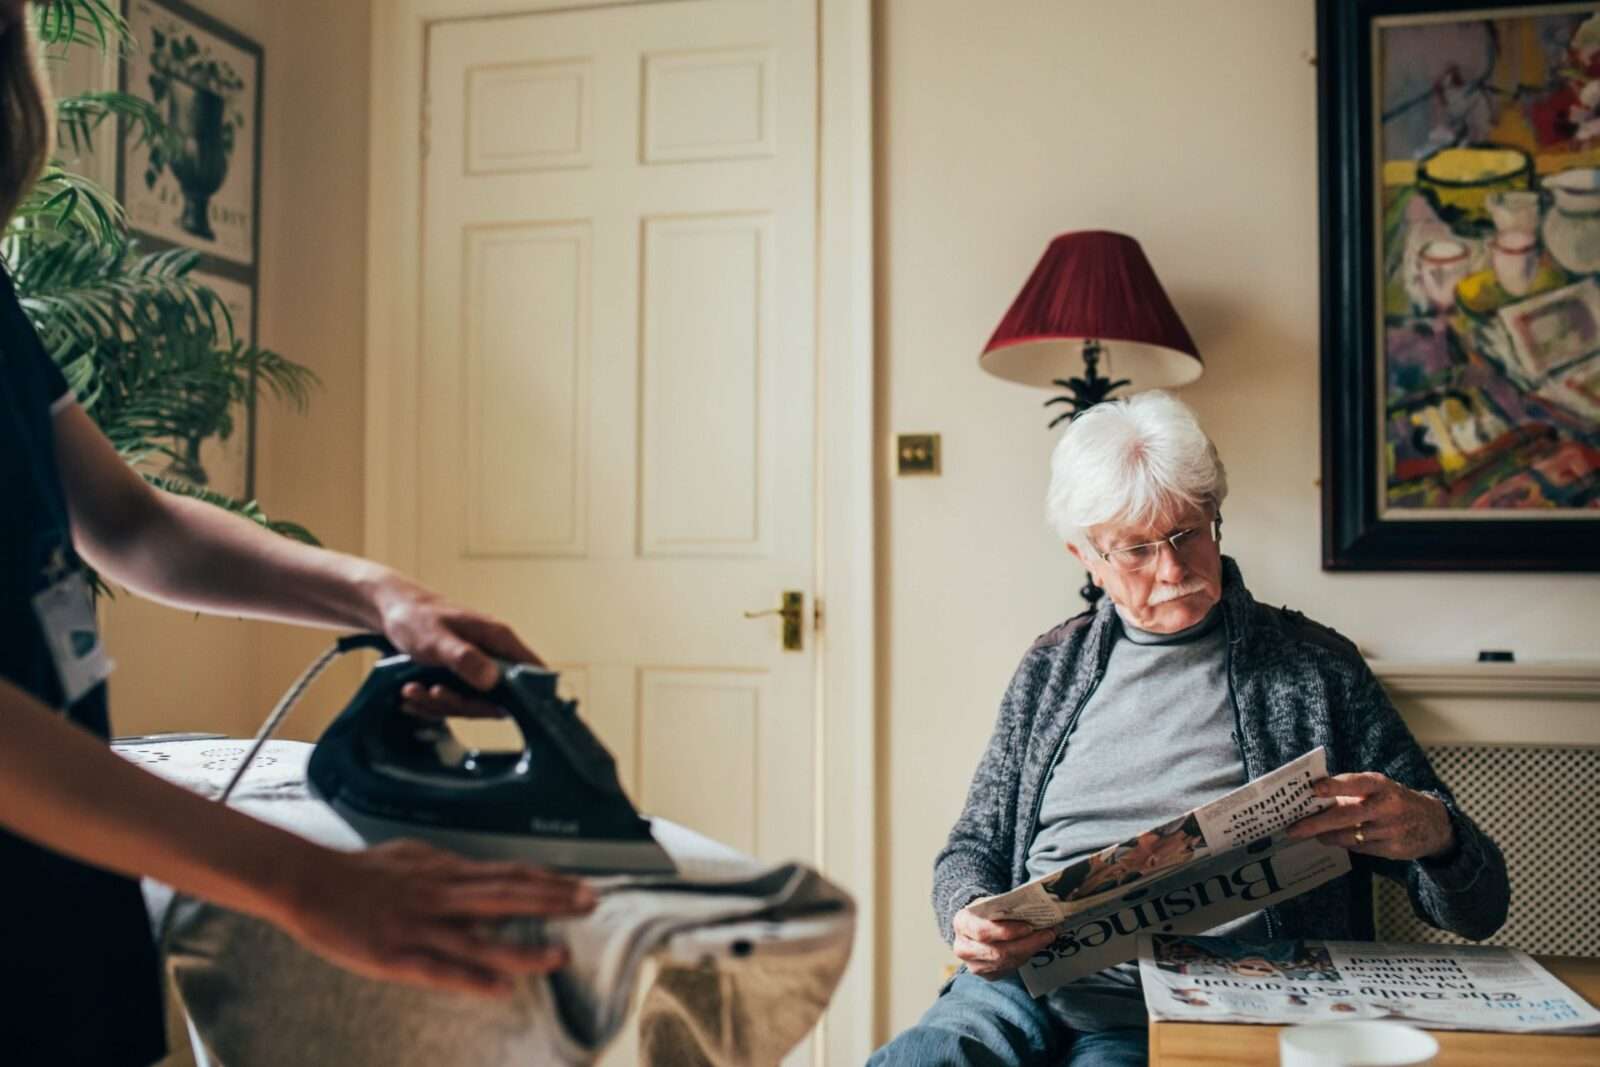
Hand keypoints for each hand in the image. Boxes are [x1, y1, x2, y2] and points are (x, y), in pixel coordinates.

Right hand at [276, 840, 596, 996]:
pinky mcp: (395, 955)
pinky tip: (501, 989)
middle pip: (505, 897)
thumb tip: (481, 871)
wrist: (309, 882)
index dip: (547, 881)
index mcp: (445, 873)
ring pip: (480, 939)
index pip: (508, 875)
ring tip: (559, 955)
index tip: (581, 885)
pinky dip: (472, 979)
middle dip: (551, 902)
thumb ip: (449, 867)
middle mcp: (440, 896)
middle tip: (591, 904)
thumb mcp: (413, 856)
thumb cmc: (361, 871)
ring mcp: (419, 926)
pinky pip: (440, 970)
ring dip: (522, 949)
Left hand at [372, 574, 543, 716]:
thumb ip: (464, 658)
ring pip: (472, 704)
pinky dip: (431, 704)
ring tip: (412, 690)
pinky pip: (454, 703)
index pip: (533, 671)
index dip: (530, 694)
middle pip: (498, 698)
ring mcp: (478, 668)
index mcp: (499, 639)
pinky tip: (412, 692)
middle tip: (433, 693)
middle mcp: (494, 656)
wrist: (392, 611)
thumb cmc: (416, 618)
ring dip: (440, 704)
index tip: (502, 707)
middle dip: (462, 704)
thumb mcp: (437, 639)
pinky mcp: (461, 678)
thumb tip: (492, 680)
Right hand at [952, 905, 1057, 978]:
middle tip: (1047, 934)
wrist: (973, 927)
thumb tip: (1033, 909)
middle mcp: (963, 948)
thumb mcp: (989, 903)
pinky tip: (1035, 947)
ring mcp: (973, 965)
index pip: (983, 931)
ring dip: (1029, 950)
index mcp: (961, 924)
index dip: (1006, 931)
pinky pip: (1009, 968)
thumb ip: (1004, 907)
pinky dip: (1025, 957)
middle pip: (998, 952)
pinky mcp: (986, 975)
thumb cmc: (984, 912)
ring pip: (1006, 962)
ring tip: (1046, 938)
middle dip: (1026, 944)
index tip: (1028, 926)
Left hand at [1286, 773, 1455, 860]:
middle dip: (1317, 823)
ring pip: (1349, 836)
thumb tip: (1312, 799)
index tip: (1314, 789)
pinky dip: (1344, 844)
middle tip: (1293, 829)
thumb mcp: (1377, 789)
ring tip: (1311, 834)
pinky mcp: (1392, 848)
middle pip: (1346, 815)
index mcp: (1380, 785)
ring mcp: (1390, 829)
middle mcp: (1386, 806)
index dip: (1335, 785)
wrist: (1433, 824)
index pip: (1356, 783)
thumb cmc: (1393, 801)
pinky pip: (1359, 848)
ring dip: (1326, 836)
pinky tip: (1334, 840)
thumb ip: (1349, 792)